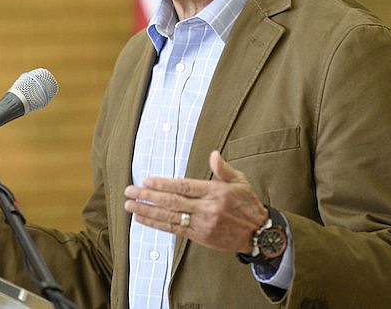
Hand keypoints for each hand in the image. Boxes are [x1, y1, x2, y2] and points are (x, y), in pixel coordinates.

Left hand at [124, 150, 266, 253]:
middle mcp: (207, 209)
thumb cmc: (248, 204)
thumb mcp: (241, 182)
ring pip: (169, 217)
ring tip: (130, 206)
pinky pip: (174, 229)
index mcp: (215, 192)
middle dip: (148, 196)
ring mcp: (202, 224)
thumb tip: (214, 154)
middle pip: (172, 202)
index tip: (146, 181)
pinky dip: (157, 224)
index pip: (184, 186)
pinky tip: (142, 219)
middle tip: (130, 191)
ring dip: (147, 211)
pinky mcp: (200, 236)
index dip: (163, 184)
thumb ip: (224, 169)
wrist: (260, 234)